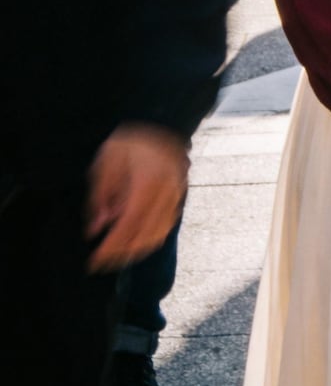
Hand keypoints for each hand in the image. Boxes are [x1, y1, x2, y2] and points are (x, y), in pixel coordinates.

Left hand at [85, 124, 188, 272]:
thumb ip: (100, 196)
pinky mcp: (179, 197)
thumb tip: (95, 229)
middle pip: (143, 235)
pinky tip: (134, 241)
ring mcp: (176, 195)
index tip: (95, 260)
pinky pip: (165, 226)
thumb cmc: (132, 141)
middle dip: (120, 254)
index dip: (112, 246)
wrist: (162, 123)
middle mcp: (166, 192)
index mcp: (147, 181)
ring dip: (134, 250)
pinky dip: (149, 239)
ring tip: (115, 255)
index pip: (129, 224)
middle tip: (101, 262)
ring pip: (157, 234)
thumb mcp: (107, 161)